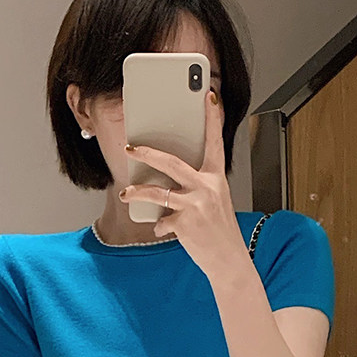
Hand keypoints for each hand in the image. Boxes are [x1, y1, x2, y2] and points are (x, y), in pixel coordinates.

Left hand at [121, 92, 247, 283]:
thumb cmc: (219, 231)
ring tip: (126, 192)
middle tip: (130, 148)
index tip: (208, 95)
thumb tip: (164, 178)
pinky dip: (159, 226)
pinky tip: (163, 230)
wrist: (229, 262)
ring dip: (137, 192)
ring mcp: (196, 205)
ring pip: (158, 192)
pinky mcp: (185, 224)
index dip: (212, 117)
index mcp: (216, 178)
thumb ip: (195, 186)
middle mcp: (208, 187)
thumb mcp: (213, 202)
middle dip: (147, 153)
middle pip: (171, 162)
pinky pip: (161, 221)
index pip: (215, 141)